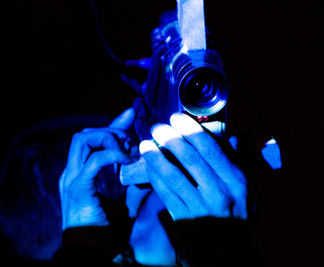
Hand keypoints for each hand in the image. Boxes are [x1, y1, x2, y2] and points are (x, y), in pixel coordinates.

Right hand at [59, 108, 136, 229]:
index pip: (93, 139)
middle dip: (112, 129)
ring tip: (127, 152)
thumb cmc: (106, 234)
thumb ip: (133, 187)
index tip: (132, 114)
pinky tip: (126, 162)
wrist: (92, 255)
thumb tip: (147, 170)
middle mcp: (73, 172)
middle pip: (86, 133)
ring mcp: (72, 178)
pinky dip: (112, 155)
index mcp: (81, 174)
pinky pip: (94, 160)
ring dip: (109, 138)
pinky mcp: (78, 187)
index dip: (114, 124)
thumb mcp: (125, 205)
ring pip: (84, 139)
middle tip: (131, 139)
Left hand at [139, 113, 247, 220]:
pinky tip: (149, 166)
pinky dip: (155, 177)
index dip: (192, 131)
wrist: (234, 256)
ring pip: (173, 175)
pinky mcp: (184, 220)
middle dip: (171, 139)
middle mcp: (219, 192)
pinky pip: (165, 194)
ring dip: (157, 157)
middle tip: (157, 127)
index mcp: (237, 181)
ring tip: (145, 144)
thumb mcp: (250, 191)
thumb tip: (230, 136)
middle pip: (191, 159)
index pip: (212, 150)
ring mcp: (200, 207)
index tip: (178, 118)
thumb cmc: (241, 218)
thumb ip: (238, 163)